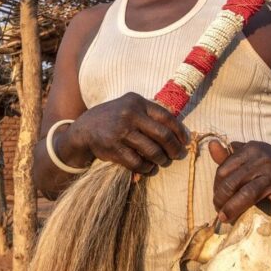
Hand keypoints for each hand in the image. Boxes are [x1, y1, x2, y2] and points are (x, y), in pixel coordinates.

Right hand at [73, 92, 188, 174]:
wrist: (85, 128)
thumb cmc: (114, 118)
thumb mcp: (130, 107)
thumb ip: (150, 114)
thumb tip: (179, 131)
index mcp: (137, 101)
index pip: (166, 117)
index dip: (180, 131)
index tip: (185, 141)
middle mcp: (130, 114)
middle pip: (163, 135)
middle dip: (174, 148)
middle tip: (178, 155)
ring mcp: (121, 131)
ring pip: (152, 151)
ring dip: (162, 160)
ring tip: (163, 162)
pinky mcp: (114, 148)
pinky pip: (138, 162)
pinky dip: (147, 168)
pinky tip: (149, 168)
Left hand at [208, 140, 270, 248]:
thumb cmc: (268, 163)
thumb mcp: (250, 155)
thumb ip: (229, 155)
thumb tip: (212, 145)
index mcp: (251, 150)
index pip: (224, 169)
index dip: (217, 186)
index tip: (218, 198)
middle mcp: (263, 161)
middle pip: (232, 182)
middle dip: (221, 199)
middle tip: (219, 212)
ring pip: (249, 193)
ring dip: (234, 208)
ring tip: (225, 220)